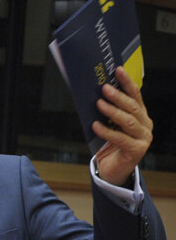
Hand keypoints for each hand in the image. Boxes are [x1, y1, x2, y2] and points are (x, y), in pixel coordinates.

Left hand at [92, 66, 152, 185]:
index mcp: (141, 115)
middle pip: (133, 107)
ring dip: (113, 111)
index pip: (136, 95)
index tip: (117, 70)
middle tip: (104, 88)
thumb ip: (108, 111)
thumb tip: (94, 94)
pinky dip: (106, 131)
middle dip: (118, 96)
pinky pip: (120, 138)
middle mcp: (145, 125)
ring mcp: (143, 138)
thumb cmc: (109, 143)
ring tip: (99, 104)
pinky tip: (95, 125)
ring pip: (128, 122)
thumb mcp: (109, 124)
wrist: (112, 169)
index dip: (127, 82)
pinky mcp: (137, 151)